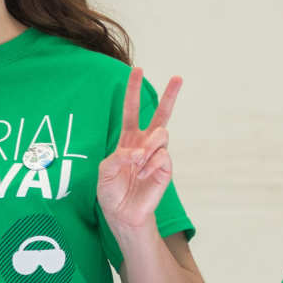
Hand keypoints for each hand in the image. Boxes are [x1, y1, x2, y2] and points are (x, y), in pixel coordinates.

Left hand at [97, 68, 182, 232]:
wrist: (122, 213)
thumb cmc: (111, 191)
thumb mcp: (104, 171)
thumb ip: (117, 157)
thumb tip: (137, 151)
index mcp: (128, 139)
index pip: (132, 110)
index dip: (133, 91)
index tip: (137, 70)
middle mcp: (145, 144)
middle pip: (160, 115)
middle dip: (169, 95)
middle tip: (178, 77)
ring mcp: (157, 155)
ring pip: (161, 135)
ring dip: (147, 146)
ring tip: (137, 161)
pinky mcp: (165, 169)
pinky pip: (162, 156)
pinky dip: (150, 164)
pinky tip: (143, 174)